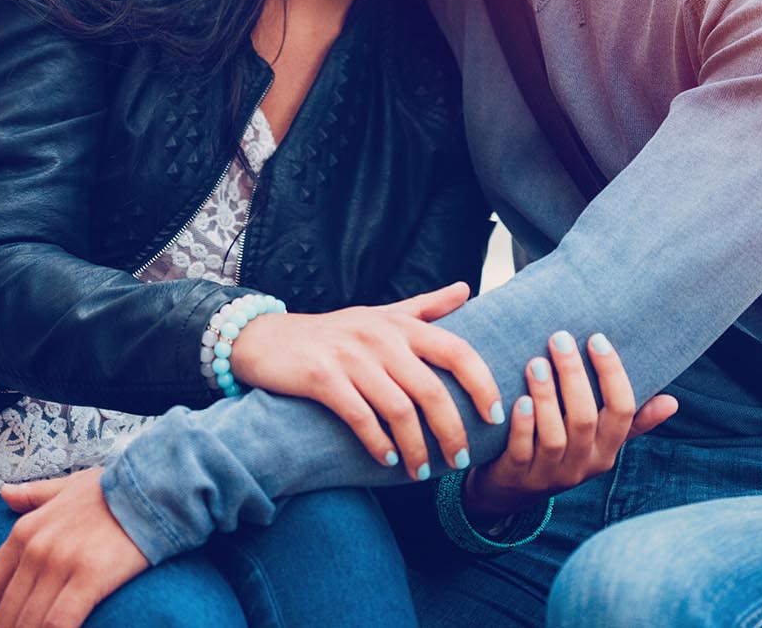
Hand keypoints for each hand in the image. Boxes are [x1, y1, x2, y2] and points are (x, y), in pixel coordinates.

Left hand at [0, 468, 147, 627]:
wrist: (155, 485)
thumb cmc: (115, 489)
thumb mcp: (68, 486)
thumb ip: (34, 494)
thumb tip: (4, 493)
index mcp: (24, 531)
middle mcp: (35, 549)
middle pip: (4, 614)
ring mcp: (60, 563)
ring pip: (28, 623)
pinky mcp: (88, 577)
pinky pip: (58, 623)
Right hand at [229, 282, 501, 478]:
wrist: (266, 338)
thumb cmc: (332, 332)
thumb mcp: (380, 314)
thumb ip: (425, 307)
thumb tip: (466, 289)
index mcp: (400, 324)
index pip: (457, 351)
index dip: (482, 384)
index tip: (496, 414)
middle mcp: (380, 338)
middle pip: (431, 390)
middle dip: (452, 430)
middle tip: (461, 459)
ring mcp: (351, 357)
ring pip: (399, 410)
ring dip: (416, 447)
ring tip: (422, 471)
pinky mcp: (322, 378)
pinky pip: (360, 417)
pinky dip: (378, 444)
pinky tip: (388, 460)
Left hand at [463, 330, 677, 518]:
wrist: (513, 490)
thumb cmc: (561, 451)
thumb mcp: (598, 440)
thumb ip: (632, 421)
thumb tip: (672, 402)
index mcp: (607, 450)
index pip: (622, 410)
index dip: (612, 374)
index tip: (597, 338)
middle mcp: (583, 464)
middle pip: (585, 418)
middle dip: (573, 375)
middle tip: (560, 339)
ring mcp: (550, 474)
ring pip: (554, 436)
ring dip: (546, 396)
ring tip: (536, 363)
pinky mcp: (518, 477)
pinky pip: (523, 451)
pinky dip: (522, 425)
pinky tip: (518, 399)